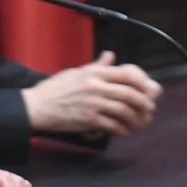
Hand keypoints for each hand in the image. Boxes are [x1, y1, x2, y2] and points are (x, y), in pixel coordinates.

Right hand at [22, 51, 161, 135]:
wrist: (36, 107)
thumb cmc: (54, 89)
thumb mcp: (76, 72)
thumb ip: (97, 66)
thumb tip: (110, 56)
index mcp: (94, 73)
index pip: (127, 74)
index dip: (143, 82)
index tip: (150, 90)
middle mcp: (95, 86)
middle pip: (130, 94)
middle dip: (144, 103)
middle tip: (149, 109)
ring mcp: (92, 103)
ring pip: (124, 111)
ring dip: (136, 119)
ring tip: (139, 123)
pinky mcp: (88, 119)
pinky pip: (113, 125)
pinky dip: (122, 129)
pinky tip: (124, 131)